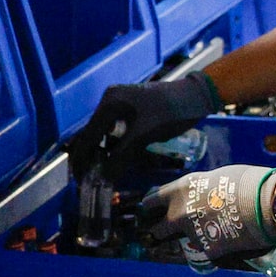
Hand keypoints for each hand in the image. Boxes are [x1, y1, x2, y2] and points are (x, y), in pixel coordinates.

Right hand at [66, 71, 223, 175]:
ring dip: (103, 153)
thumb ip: (122, 155)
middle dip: (91, 157)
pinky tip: (116, 161)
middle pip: (94, 134)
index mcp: (109, 103)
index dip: (82, 158)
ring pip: (106, 134)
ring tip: (100, 174)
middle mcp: (110, 101)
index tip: (79, 179)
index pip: (88, 135)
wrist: (196, 96)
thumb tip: (104, 177)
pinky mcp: (132, 111)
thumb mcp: (144, 135)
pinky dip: (116, 147)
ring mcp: (121, 105)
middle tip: (88, 180)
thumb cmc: (170, 112)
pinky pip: (118, 132)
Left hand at [140, 164, 275, 263]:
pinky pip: (207, 250)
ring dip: (190, 239)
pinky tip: (229, 240)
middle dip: (160, 231)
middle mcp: (179, 212)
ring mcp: (191, 233)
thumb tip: (199, 199)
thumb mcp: (217, 178)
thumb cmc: (248, 182)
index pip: (151, 201)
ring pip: (183, 241)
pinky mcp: (207, 250)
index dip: (150, 208)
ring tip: (207, 235)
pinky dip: (215, 247)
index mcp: (180, 189)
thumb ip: (201, 191)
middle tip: (166, 233)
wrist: (267, 203)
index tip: (151, 212)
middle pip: (157, 229)